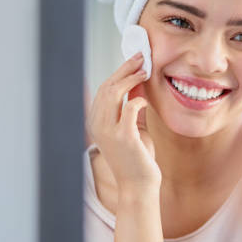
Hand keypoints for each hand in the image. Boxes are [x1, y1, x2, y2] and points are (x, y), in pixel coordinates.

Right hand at [85, 53, 161, 193]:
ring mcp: (108, 131)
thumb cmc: (138, 157)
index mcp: (97, 121)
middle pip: (107, 86)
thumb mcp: (135, 125)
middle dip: (125, 68)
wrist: (139, 185)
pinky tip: (144, 100)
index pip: (104, 88)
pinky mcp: (123, 137)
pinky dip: (137, 99)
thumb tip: (140, 80)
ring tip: (145, 71)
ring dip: (130, 78)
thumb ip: (134, 104)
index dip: (119, 71)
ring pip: (113, 92)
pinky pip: (129, 107)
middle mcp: (98, 125)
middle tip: (142, 57)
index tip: (134, 59)